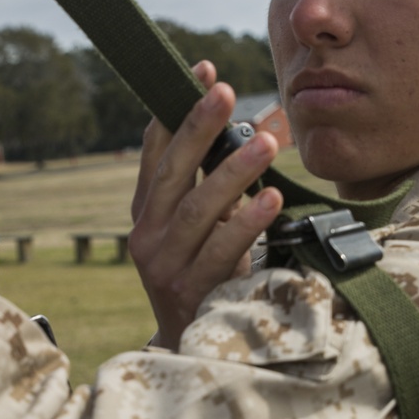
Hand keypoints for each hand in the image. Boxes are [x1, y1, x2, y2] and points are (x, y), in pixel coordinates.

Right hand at [129, 61, 283, 348]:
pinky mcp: (189, 292)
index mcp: (146, 211)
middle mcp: (146, 234)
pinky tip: (272, 199)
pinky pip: (221, 251)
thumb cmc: (204, 275)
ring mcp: (164, 265)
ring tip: (267, 143)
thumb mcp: (202, 226)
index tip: (204, 71)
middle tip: (226, 92)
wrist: (190, 348)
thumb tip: (253, 124)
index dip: (177, 109)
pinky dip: (247, 222)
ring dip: (233, 172)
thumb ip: (215, 182)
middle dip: (199, 128)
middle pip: (172, 172)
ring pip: (197, 209)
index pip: (157, 150)